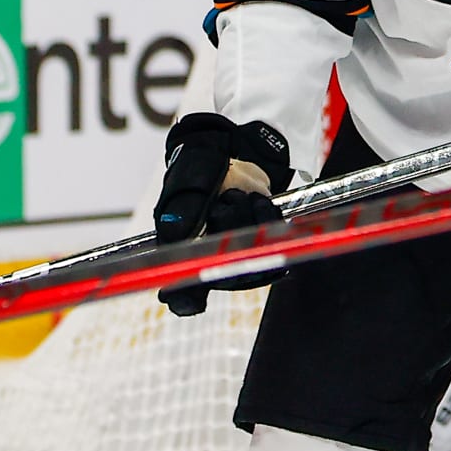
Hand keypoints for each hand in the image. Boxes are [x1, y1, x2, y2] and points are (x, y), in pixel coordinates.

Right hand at [153, 113, 293, 315]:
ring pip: (253, 258)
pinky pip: (275, 244)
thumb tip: (175, 232)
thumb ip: (181, 206)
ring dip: (248, 220)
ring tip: (238, 195)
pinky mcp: (265, 246)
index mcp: (179, 253)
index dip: (188, 300)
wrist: (230, 150)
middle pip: (225, 270)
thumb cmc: (199, 169)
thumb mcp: (186, 181)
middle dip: (229, 226)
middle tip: (223, 199)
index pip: (182, 297)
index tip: (195, 298)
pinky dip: (267, 216)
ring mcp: (238, 257)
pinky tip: (257, 200)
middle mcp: (209, 262)